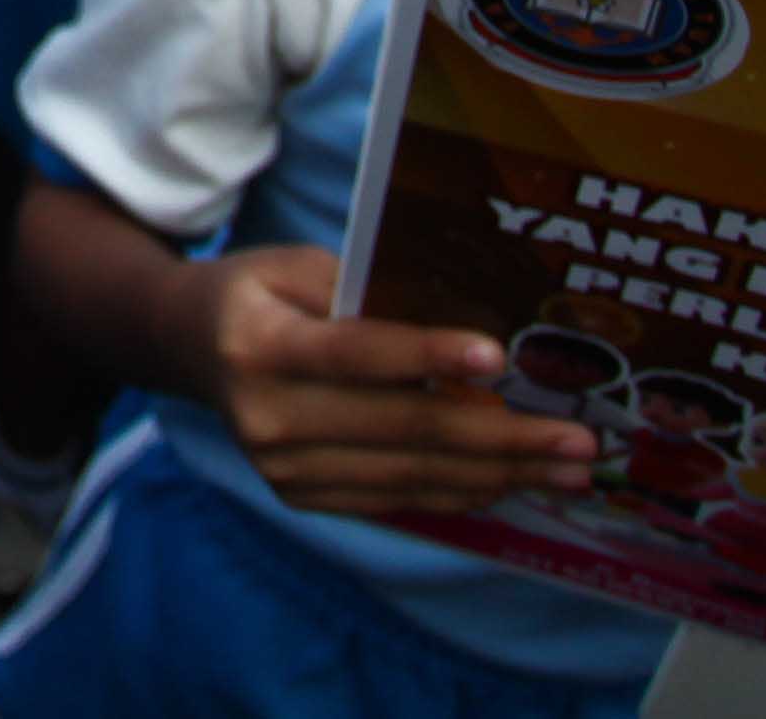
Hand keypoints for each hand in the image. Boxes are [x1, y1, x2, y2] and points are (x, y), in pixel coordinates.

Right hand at [185, 245, 600, 517]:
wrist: (187, 348)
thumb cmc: (259, 292)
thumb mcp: (298, 265)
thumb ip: (370, 292)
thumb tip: (466, 329)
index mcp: (262, 345)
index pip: (357, 354)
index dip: (429, 356)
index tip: (499, 359)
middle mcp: (268, 417)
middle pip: (403, 430)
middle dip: (502, 438)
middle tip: (578, 442)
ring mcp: (282, 469)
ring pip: (411, 477)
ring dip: (499, 476)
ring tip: (567, 471)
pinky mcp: (301, 497)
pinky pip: (395, 501)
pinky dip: (458, 493)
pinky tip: (510, 483)